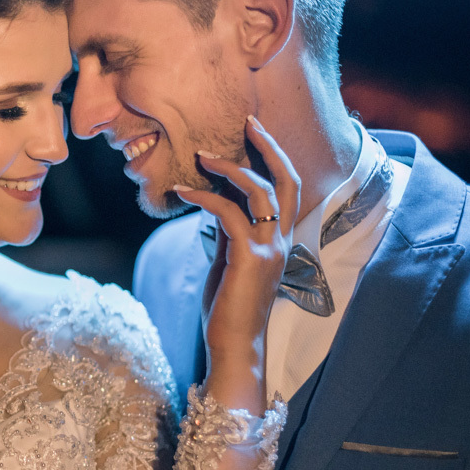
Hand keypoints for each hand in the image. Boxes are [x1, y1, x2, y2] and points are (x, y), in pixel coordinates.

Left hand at [174, 115, 300, 409]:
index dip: (273, 158)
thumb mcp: (228, 263)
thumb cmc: (227, 310)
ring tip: (200, 156)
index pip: (288, 190)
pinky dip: (205, 197)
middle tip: (247, 121)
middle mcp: (282, 241)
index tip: (251, 134)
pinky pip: (229, 214)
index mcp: (280, 241)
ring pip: (261, 192)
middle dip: (269, 147)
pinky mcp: (250, 259)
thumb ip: (228, 234)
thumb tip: (216, 205)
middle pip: (288, 181)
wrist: (233, 348)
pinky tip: (181, 191)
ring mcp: (269, 249)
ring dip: (229, 168)